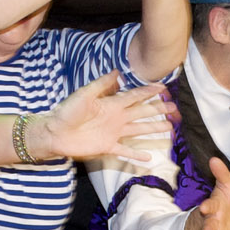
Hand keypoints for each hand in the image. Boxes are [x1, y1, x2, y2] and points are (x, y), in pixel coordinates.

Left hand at [38, 74, 165, 161]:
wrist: (54, 133)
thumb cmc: (67, 112)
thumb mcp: (84, 94)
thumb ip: (101, 84)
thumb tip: (118, 71)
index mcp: (111, 104)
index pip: (135, 96)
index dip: (148, 91)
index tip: (163, 88)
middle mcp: (116, 118)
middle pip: (142, 112)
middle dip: (158, 109)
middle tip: (174, 108)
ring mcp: (114, 133)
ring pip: (139, 129)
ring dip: (154, 128)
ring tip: (170, 127)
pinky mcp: (108, 147)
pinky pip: (125, 151)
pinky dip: (136, 155)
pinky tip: (149, 157)